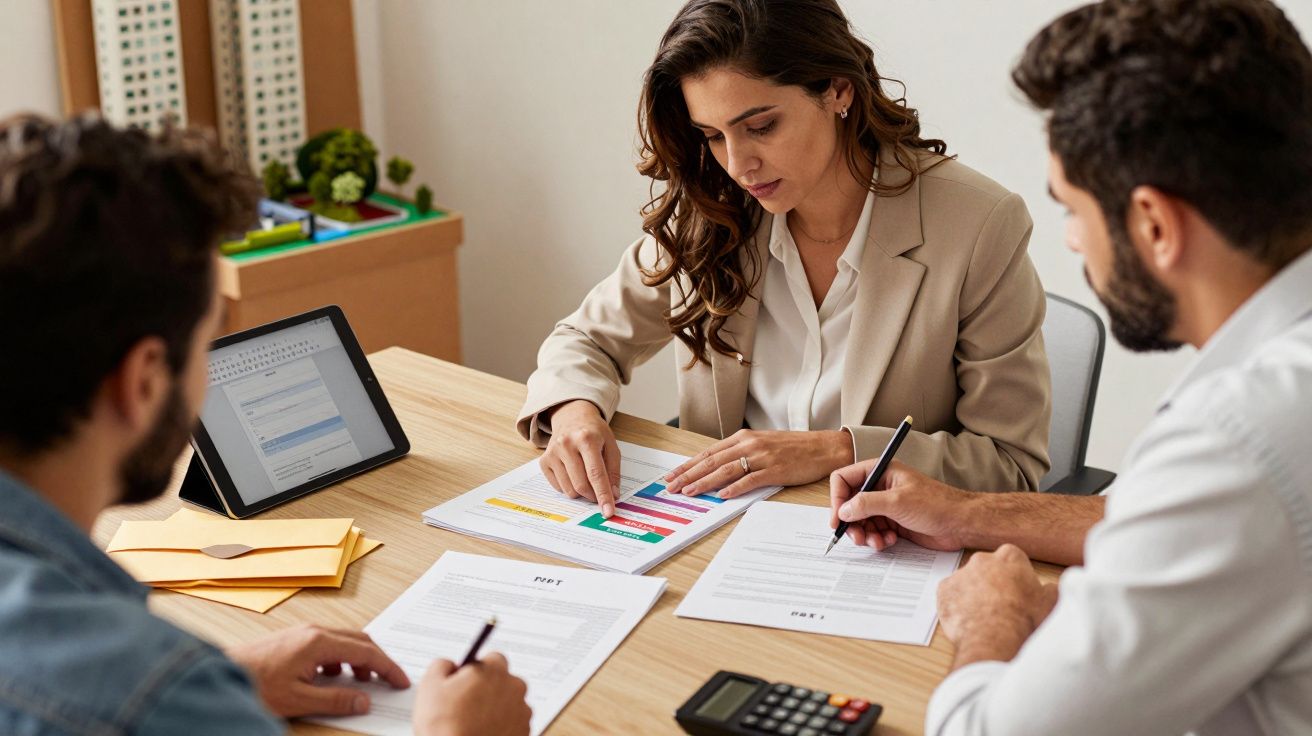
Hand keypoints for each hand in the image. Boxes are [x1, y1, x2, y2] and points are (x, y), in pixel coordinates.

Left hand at [226, 624, 409, 717]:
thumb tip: (363, 700)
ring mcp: (303, 633)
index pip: (366, 652)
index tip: (400, 680)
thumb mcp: (299, 700)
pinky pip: (329, 643)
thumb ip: (336, 699)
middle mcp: (313, 631)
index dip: (387, 667)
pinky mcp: (294, 638)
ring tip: (360, 683)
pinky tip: (332, 676)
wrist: (221, 674)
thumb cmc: (254, 685)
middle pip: (360, 640)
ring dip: (359, 659)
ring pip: (345, 640)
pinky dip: (341, 658)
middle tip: (389, 679)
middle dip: (378, 660)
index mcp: (318, 642)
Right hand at [413, 653, 531, 735]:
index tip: (467, 682)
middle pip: (503, 680)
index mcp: (494, 671)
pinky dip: (502, 726)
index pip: (492, 659)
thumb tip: (450, 665)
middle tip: (468, 704)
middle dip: (489, 688)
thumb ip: (443, 665)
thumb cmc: (445, 725)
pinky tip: (484, 732)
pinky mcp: (524, 731)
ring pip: (509, 702)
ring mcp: (522, 711)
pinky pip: (513, 722)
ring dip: (496, 707)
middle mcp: (514, 687)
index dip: (478, 670)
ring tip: (474, 722)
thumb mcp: (430, 685)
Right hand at [540, 400, 620, 516]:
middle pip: (581, 485)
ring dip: (581, 492)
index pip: (596, 474)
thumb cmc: (594, 432)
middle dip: (593, 496)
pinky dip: (569, 487)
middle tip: (599, 494)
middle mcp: (566, 444)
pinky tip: (573, 473)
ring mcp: (552, 453)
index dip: (603, 495)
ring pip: (569, 490)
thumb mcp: (611, 445)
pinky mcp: (544, 461)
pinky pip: (559, 487)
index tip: (608, 512)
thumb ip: (613, 470)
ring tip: (586, 478)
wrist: (572, 417)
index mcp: (586, 438)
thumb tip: (613, 495)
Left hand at [664, 429, 852, 498]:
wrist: (822, 447)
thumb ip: (740, 454)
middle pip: (712, 461)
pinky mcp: (775, 470)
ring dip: (705, 482)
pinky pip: (750, 480)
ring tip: (689, 492)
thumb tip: (716, 470)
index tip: (672, 475)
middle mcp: (749, 444)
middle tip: (671, 486)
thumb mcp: (761, 444)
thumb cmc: (792, 447)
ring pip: (726, 470)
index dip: (688, 465)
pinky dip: (734, 488)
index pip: (709, 453)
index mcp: (743, 437)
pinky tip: (721, 495)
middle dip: (689, 475)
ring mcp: (762, 457)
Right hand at [829, 460, 974, 551]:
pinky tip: (889, 541)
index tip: (837, 519)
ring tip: (876, 542)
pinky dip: (877, 539)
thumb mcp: (897, 502)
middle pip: (850, 503)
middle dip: (851, 522)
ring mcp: (886, 506)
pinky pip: (874, 531)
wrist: (961, 524)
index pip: (845, 479)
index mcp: (880, 472)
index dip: (837, 499)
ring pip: (860, 521)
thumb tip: (843, 510)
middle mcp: (880, 487)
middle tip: (857, 537)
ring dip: (864, 534)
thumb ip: (866, 504)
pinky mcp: (893, 522)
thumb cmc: (936, 504)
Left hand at [937, 544, 1057, 666]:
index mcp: (1010, 557)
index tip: (1017, 591)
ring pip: (968, 582)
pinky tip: (968, 619)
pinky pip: (950, 595)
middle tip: (1001, 605)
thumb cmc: (1024, 620)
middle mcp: (983, 560)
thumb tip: (1052, 589)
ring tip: (985, 617)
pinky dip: (956, 605)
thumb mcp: (1050, 603)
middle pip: (987, 568)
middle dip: (993, 583)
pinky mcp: (944, 589)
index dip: (1015, 577)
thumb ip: (1051, 590)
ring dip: (974, 594)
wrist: (995, 638)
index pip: (1012, 559)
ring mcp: (961, 573)